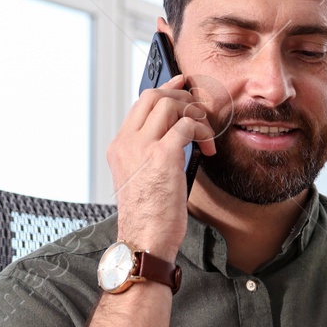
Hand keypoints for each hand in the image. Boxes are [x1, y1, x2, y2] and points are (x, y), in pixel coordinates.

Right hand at [106, 74, 217, 259]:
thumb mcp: (142, 179)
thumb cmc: (149, 217)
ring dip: (195, 114)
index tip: (182, 85)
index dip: (165, 90)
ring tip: (205, 136)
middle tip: (200, 113)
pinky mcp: (163, 156)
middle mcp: (126, 142)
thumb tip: (178, 134)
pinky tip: (207, 151)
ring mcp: (142, 147)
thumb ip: (151, 154)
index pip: (140, 105)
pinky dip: (202, 132)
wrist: (144, 240)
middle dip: (182, 97)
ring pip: (170, 103)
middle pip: (153, 95)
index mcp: (119, 147)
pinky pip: (187, 125)